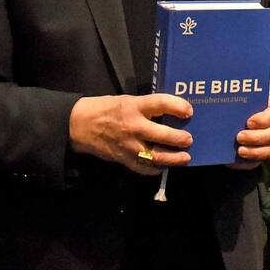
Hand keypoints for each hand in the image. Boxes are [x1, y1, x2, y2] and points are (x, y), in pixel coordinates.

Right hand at [68, 93, 192, 174]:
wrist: (80, 125)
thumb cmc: (106, 109)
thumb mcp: (127, 100)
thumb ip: (147, 107)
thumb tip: (172, 111)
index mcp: (134, 106)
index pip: (161, 103)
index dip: (178, 106)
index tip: (189, 111)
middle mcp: (133, 126)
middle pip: (163, 135)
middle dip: (180, 139)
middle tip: (189, 140)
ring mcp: (129, 145)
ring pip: (156, 156)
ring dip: (173, 158)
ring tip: (184, 158)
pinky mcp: (123, 159)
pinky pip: (143, 168)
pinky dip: (155, 169)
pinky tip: (163, 166)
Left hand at [229, 96, 269, 169]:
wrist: (232, 124)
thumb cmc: (237, 110)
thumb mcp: (237, 106)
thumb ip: (234, 108)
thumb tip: (225, 112)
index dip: (264, 118)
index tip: (249, 122)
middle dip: (256, 136)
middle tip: (239, 136)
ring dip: (255, 150)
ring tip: (240, 149)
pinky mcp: (265, 151)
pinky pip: (264, 156)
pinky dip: (252, 156)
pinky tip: (241, 154)